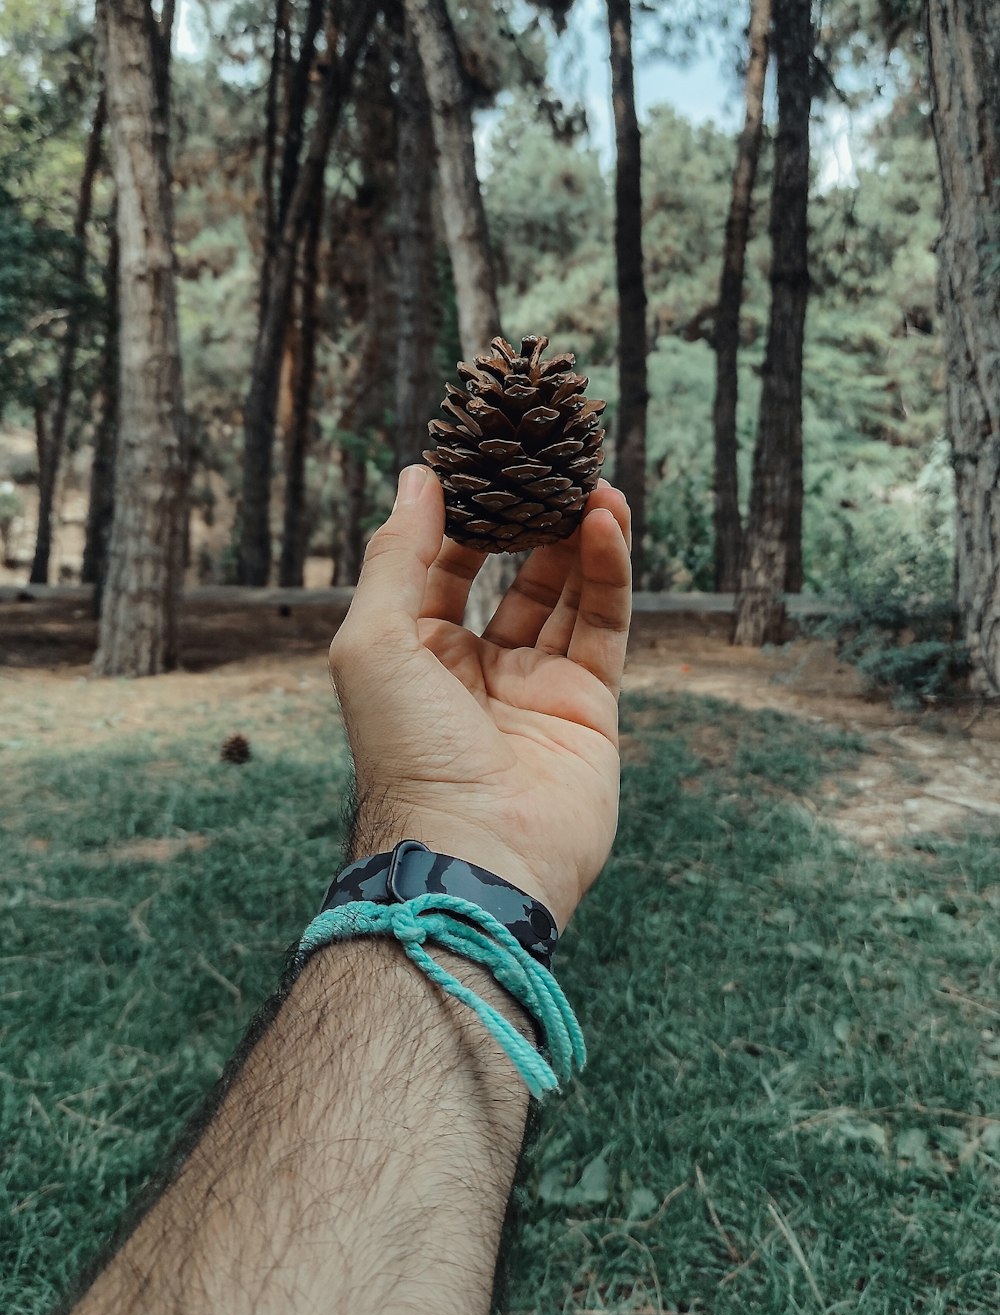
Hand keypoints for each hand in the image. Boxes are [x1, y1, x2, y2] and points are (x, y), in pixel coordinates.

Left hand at [328, 465, 631, 931]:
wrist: (472, 855)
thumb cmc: (405, 754)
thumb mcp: (374, 640)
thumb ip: (396, 556)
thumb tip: (416, 478)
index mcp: (414, 658)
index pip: (440, 568)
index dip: (459, 515)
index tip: (481, 459)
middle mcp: (475, 673)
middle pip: (510, 578)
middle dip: (528, 522)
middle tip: (549, 465)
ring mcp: (535, 691)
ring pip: (564, 596)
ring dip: (577, 537)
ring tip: (591, 482)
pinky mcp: (590, 709)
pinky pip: (602, 626)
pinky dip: (608, 573)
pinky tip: (606, 522)